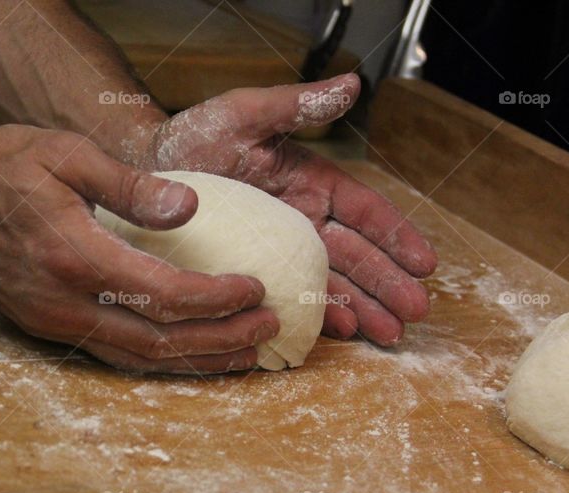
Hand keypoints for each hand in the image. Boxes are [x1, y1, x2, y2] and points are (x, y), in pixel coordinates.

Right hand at [0, 123, 278, 372]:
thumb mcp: (65, 155)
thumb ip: (129, 185)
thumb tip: (188, 208)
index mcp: (76, 259)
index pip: (165, 295)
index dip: (218, 299)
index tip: (257, 290)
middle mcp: (67, 305)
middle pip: (160, 341)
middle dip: (222, 339)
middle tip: (270, 330)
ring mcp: (56, 324)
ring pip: (140, 360)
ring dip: (198, 360)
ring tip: (246, 355)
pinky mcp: (49, 328)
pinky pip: (117, 357)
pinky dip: (163, 362)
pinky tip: (192, 356)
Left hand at [131, 73, 437, 345]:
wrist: (142, 173)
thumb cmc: (193, 138)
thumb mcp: (244, 113)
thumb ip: (297, 106)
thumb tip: (352, 83)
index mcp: (312, 183)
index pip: (365, 212)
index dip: (397, 236)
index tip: (425, 262)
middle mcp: (305, 221)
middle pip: (359, 256)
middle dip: (390, 283)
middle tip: (418, 310)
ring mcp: (283, 253)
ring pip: (336, 283)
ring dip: (368, 307)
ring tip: (392, 333)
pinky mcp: (259, 276)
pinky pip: (296, 298)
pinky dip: (321, 315)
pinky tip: (345, 331)